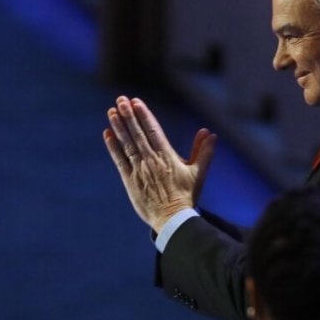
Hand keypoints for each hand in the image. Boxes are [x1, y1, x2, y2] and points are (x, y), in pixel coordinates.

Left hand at [104, 96, 216, 231]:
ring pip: (127, 144)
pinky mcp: (130, 181)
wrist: (173, 219)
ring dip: (119, 127)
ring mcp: (139, 170)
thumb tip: (211, 134)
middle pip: (137, 134)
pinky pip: (120, 160)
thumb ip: (204, 151)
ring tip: (112, 111)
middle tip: (120, 99)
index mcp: (167, 157)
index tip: (136, 102)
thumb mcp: (199, 173)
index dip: (144, 115)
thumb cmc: (187, 195)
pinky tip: (107, 134)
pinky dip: (113, 147)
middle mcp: (151, 161)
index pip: (153, 131)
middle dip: (129, 115)